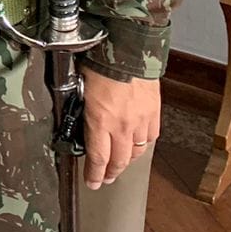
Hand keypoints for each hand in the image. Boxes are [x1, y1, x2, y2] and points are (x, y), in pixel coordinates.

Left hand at [80, 69, 159, 189]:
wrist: (126, 48)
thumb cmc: (99, 62)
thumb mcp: (78, 86)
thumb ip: (79, 108)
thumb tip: (76, 118)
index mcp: (99, 120)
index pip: (97, 158)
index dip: (94, 174)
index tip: (92, 183)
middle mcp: (122, 126)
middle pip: (119, 161)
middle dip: (110, 173)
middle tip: (105, 178)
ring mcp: (141, 120)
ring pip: (136, 151)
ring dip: (127, 160)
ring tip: (120, 164)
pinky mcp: (154, 112)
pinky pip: (150, 136)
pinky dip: (143, 143)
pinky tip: (137, 143)